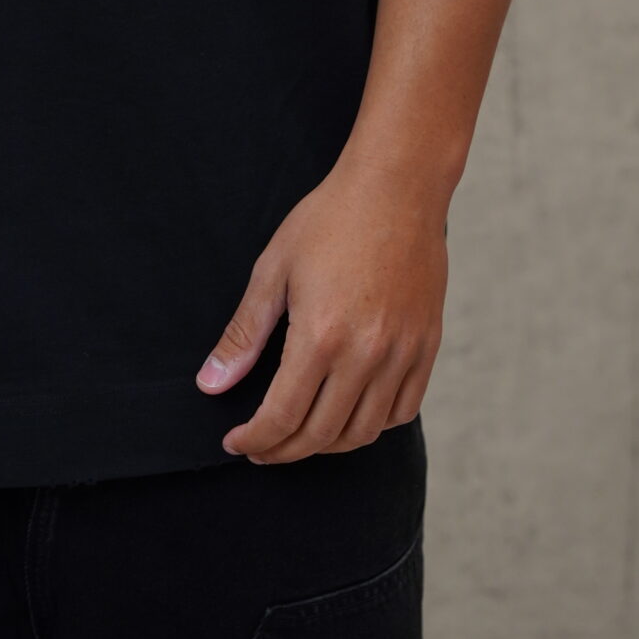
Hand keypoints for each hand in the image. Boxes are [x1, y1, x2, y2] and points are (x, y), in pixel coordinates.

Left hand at [194, 150, 447, 461]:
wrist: (397, 187)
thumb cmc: (329, 220)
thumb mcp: (274, 269)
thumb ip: (244, 333)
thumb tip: (210, 385)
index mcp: (321, 336)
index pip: (282, 417)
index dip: (255, 439)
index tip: (237, 443)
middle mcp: (366, 355)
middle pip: (322, 436)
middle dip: (284, 450)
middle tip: (262, 447)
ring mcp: (402, 354)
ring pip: (364, 432)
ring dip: (327, 445)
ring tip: (301, 433)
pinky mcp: (427, 346)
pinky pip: (403, 411)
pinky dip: (373, 425)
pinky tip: (349, 412)